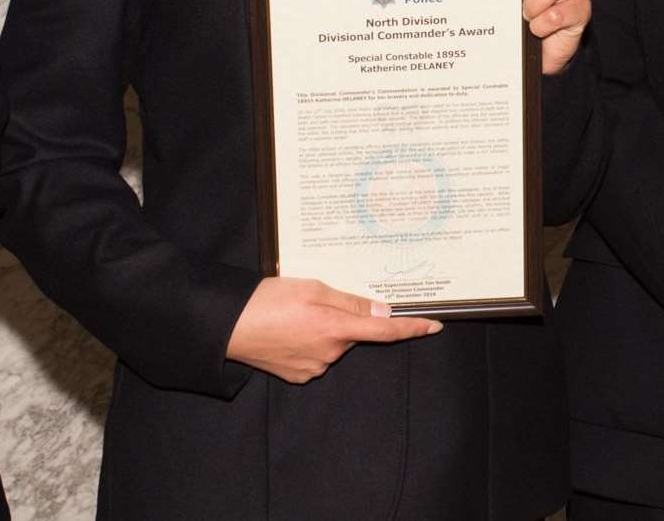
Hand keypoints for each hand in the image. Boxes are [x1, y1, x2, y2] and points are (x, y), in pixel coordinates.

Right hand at [226, 277, 442, 382]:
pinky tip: (287, 331)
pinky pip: (316, 356)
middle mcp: (331, 353)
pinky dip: (309, 343)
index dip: (412, 328)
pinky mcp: (299, 375)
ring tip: (292, 314)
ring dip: (323, 329)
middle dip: (342, 317)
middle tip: (312, 300)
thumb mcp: (312, 288)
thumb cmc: (267, 301)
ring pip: (334, 344)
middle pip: (353, 333)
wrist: (229, 326)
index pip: (385, 331)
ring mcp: (315, 368)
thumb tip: (384, 312)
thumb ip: (351, 302)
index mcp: (336, 328)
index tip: (435, 325)